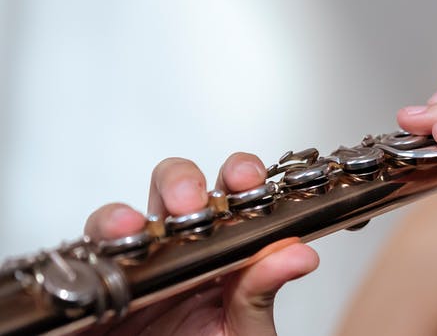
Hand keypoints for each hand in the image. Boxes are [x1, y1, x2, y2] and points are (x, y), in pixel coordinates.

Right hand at [83, 154, 318, 334]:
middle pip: (175, 187)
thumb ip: (263, 292)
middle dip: (181, 181)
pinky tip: (101, 263)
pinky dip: (86, 255)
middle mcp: (176, 247)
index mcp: (223, 249)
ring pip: (118, 217)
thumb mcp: (242, 331)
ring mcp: (131, 264)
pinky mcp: (89, 288)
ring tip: (130, 230)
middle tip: (189, 204)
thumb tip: (300, 254)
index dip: (239, 174)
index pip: (232, 194)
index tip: (246, 178)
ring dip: (122, 214)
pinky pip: (78, 261)